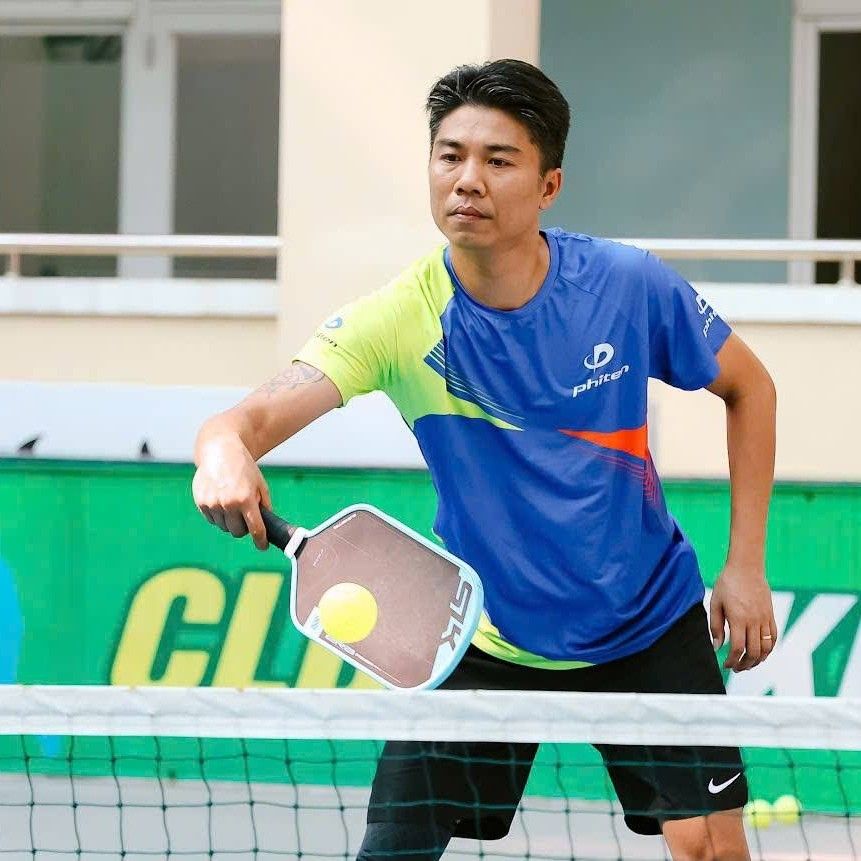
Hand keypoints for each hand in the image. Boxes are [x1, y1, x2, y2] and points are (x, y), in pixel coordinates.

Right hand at [192, 435, 271, 550]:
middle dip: (244, 528)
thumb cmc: (244, 469)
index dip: (260, 541)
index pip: (255, 529)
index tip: (262, 546)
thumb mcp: (260, 484)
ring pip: (223, 527)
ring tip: (233, 505)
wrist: (220, 451)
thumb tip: (266, 526)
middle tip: (246, 518)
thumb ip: (265, 505)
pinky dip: (218, 515)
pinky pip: (212, 519)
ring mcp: (212, 503)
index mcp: (246, 499)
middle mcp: (228, 503)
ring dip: (230, 521)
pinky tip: (221, 501)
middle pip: (237, 532)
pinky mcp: (201, 502)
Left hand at [709, 563, 776, 672]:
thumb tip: (717, 647)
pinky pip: (774, 637)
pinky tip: (760, 653)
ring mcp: (765, 618)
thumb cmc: (727, 583)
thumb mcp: (715, 603)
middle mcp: (754, 621)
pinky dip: (769, 649)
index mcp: (738, 618)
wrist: (746, 567)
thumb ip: (716, 626)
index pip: (738, 648)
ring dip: (758, 660)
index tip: (725, 665)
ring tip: (747, 664)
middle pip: (753, 652)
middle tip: (736, 668)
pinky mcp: (771, 615)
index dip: (732, 661)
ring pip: (766, 648)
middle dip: (744, 664)